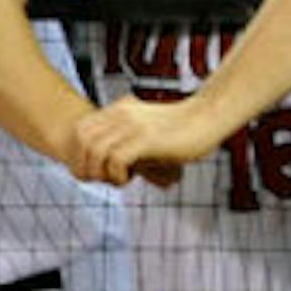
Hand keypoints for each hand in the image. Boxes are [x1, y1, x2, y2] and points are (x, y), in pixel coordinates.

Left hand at [69, 96, 217, 188]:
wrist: (210, 117)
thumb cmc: (184, 128)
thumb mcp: (149, 128)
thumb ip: (130, 138)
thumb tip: (114, 162)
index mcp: (120, 109)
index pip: (80, 130)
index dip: (80, 154)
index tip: (97, 170)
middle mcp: (122, 114)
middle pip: (80, 140)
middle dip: (85, 166)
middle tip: (104, 179)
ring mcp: (133, 126)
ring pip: (94, 150)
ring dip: (100, 172)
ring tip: (118, 180)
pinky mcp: (147, 139)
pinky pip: (115, 159)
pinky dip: (117, 175)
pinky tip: (131, 179)